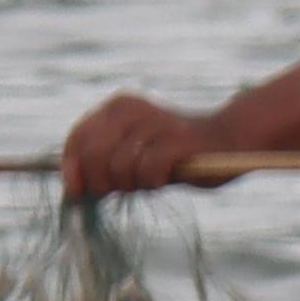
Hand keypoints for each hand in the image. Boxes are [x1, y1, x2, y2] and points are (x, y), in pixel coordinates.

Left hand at [55, 90, 216, 201]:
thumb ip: (101, 165)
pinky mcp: (179, 139)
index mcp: (116, 107)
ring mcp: (156, 121)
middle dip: (101, 183)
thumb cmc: (174, 154)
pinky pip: (148, 170)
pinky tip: (166, 178)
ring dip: (133, 184)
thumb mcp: (131, 154)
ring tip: (151, 180)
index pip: (77, 139)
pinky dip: (153, 182)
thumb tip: (71, 191)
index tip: (78, 193)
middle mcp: (132, 108)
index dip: (72, 170)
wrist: (228, 138)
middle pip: (93, 156)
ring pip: (119, 167)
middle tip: (124, 189)